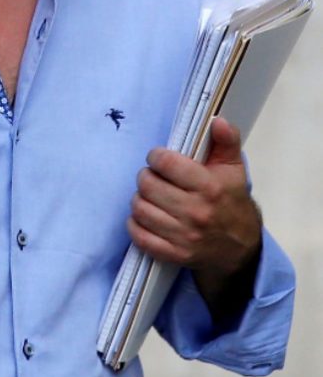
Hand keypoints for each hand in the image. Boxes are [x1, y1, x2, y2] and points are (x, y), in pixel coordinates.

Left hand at [128, 117, 261, 318]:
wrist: (241, 248)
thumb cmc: (232, 201)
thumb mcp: (234, 169)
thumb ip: (227, 142)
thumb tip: (218, 121)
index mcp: (209, 187)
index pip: (166, 164)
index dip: (156, 157)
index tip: (159, 158)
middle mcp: (196, 212)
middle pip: (148, 185)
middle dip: (146, 176)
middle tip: (152, 177)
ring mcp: (184, 236)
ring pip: (140, 209)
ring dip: (140, 199)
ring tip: (149, 196)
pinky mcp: (175, 255)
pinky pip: (140, 237)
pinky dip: (135, 224)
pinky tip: (144, 216)